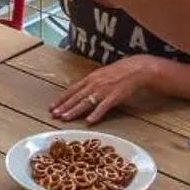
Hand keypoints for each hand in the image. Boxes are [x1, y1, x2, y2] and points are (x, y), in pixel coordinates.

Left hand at [50, 55, 165, 124]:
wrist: (137, 69)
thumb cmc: (120, 72)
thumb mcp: (102, 75)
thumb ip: (91, 84)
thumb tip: (81, 92)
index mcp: (91, 78)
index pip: (72, 90)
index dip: (61, 99)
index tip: (52, 107)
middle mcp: (95, 84)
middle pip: (76, 97)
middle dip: (64, 106)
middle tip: (54, 115)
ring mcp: (104, 90)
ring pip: (86, 102)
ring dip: (74, 111)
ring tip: (65, 118)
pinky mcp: (115, 96)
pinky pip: (104, 107)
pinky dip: (96, 114)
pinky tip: (89, 121)